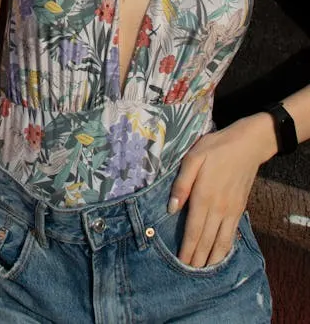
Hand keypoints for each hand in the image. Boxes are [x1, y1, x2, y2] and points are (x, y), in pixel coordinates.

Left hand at [168, 114, 276, 267]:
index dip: (187, 249)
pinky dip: (225, 247)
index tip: (181, 262)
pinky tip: (220, 253)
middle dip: (197, 258)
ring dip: (212, 258)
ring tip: (203, 269)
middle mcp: (218, 208)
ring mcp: (231, 210)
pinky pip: (232, 234)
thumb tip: (172, 208)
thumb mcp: (193, 158)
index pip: (193, 230)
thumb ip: (181, 183)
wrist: (247, 145)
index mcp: (203, 196)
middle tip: (188, 273)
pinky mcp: (240, 209)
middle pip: (206, 240)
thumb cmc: (215, 148)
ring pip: (221, 242)